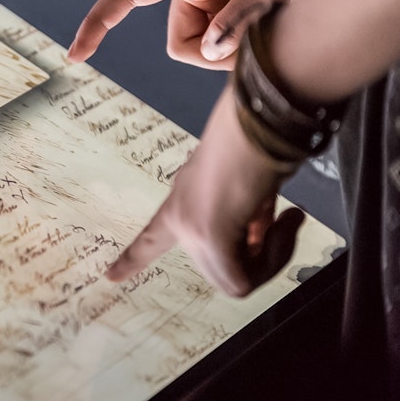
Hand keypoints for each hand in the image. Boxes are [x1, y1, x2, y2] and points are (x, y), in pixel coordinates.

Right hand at [68, 0, 342, 68]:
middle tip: (261, 39)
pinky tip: (273, 18)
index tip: (77, 55)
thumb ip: (237, 23)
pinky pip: (223, 35)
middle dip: (217, 55)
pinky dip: (244, 39)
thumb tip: (204, 53)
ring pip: (205, 44)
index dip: (98, 24)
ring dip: (236, 47)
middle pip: (183, 42)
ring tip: (275, 17)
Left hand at [105, 85, 303, 295]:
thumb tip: (258, 238)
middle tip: (283, 222)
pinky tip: (289, 219)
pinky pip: (245, 279)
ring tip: (287, 219)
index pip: (151, 237)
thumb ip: (246, 218)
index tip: (110, 277)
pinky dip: (276, 256)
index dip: (133, 259)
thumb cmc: (258, 141)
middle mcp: (181, 216)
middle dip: (258, 257)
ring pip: (235, 281)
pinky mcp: (211, 234)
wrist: (259, 119)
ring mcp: (192, 227)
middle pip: (220, 270)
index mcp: (182, 200)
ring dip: (271, 256)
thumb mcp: (246, 188)